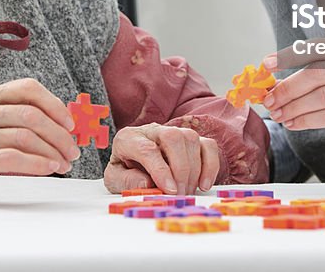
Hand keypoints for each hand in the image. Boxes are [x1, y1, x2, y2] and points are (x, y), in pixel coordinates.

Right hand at [0, 78, 80, 205]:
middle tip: (73, 149)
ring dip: (53, 151)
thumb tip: (60, 125)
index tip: (70, 123)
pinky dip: (37, 163)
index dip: (55, 104)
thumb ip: (13, 117)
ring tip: (64, 163)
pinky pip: (13, 157)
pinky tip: (49, 168)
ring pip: (26, 137)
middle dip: (60, 134)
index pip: (28, 88)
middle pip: (32, 115)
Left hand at [104, 123, 220, 194]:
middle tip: (178, 194)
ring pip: (191, 139)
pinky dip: (210, 165)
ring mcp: (174, 132)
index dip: (160, 170)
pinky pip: (207, 145)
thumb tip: (147, 183)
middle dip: (180, 169)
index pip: (147, 149)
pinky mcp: (191, 140)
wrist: (132, 166)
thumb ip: (126, 182)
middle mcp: (152, 130)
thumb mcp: (115, 181)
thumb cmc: (125, 173)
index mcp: (129, 139)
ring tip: (186, 192)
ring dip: (193, 170)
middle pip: (173, 137)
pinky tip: (203, 184)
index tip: (169, 190)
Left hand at [261, 47, 324, 157]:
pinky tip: (292, 124)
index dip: (290, 55)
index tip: (267, 64)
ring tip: (277, 115)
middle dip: (288, 88)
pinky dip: (306, 120)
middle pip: (317, 74)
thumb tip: (270, 83)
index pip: (317, 48)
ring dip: (294, 107)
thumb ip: (307, 75)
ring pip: (322, 97)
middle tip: (269, 100)